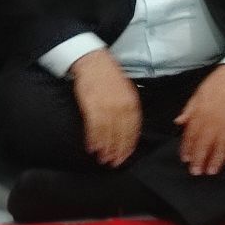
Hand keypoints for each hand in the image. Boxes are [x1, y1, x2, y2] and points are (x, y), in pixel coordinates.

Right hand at [71, 50, 141, 166]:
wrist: (93, 62)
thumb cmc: (109, 77)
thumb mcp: (126, 90)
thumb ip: (129, 109)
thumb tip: (129, 128)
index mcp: (132, 102)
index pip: (133, 129)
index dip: (129, 145)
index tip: (124, 156)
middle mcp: (121, 106)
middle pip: (120, 134)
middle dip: (117, 150)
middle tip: (113, 163)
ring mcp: (106, 106)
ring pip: (107, 133)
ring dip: (104, 148)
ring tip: (102, 158)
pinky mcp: (91, 105)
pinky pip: (93, 127)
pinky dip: (93, 138)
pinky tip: (91, 147)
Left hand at [175, 65, 224, 174]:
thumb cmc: (217, 84)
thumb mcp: (198, 94)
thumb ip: (189, 110)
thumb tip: (178, 122)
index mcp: (201, 114)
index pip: (192, 135)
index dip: (188, 148)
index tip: (185, 159)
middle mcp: (215, 121)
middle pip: (206, 144)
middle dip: (200, 159)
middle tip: (197, 172)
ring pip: (223, 146)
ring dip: (217, 160)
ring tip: (212, 171)